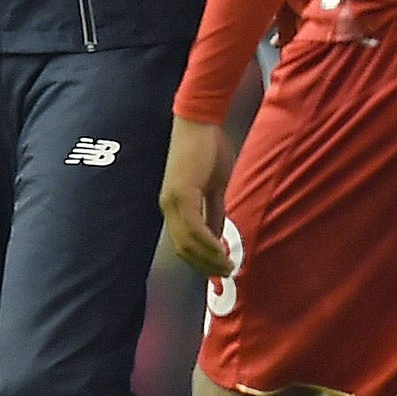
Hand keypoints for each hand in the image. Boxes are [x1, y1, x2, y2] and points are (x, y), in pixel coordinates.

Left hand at [159, 116, 234, 277]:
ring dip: (209, 257)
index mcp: (174, 206)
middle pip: (183, 248)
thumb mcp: (215, 187)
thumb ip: (214, 211)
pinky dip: (208, 242)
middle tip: (226, 273)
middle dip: (205, 265)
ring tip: (228, 265)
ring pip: (187, 242)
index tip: (220, 271)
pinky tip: (222, 249)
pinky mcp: (182, 192)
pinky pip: (194, 226)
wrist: (201, 122)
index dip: (200, 261)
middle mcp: (169, 206)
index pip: (183, 244)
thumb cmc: (209, 149)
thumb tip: (219, 236)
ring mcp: (173, 200)